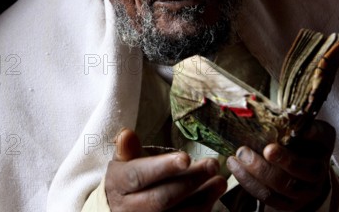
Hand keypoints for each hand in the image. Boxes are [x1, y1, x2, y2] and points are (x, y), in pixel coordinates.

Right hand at [105, 128, 226, 211]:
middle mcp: (129, 208)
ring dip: (203, 198)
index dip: (162, 167)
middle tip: (212, 164)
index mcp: (118, 185)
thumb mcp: (122, 163)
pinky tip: (213, 195)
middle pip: (162, 198)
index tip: (186, 158)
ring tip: (220, 181)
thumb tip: (127, 134)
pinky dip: (202, 209)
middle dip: (190, 181)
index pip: (138, 176)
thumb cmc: (125, 181)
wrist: (119, 210)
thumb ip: (127, 149)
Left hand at [226, 120, 335, 210]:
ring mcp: (305, 192)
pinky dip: (249, 182)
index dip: (310, 132)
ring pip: (282, 186)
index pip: (321, 136)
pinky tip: (236, 167)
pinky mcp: (289, 204)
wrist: (301, 174)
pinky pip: (269, 197)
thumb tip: (286, 115)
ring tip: (238, 156)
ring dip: (257, 171)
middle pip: (301, 169)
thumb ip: (294, 121)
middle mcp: (319, 172)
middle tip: (250, 147)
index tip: (291, 124)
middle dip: (276, 158)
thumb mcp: (300, 127)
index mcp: (323, 146)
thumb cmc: (297, 143)